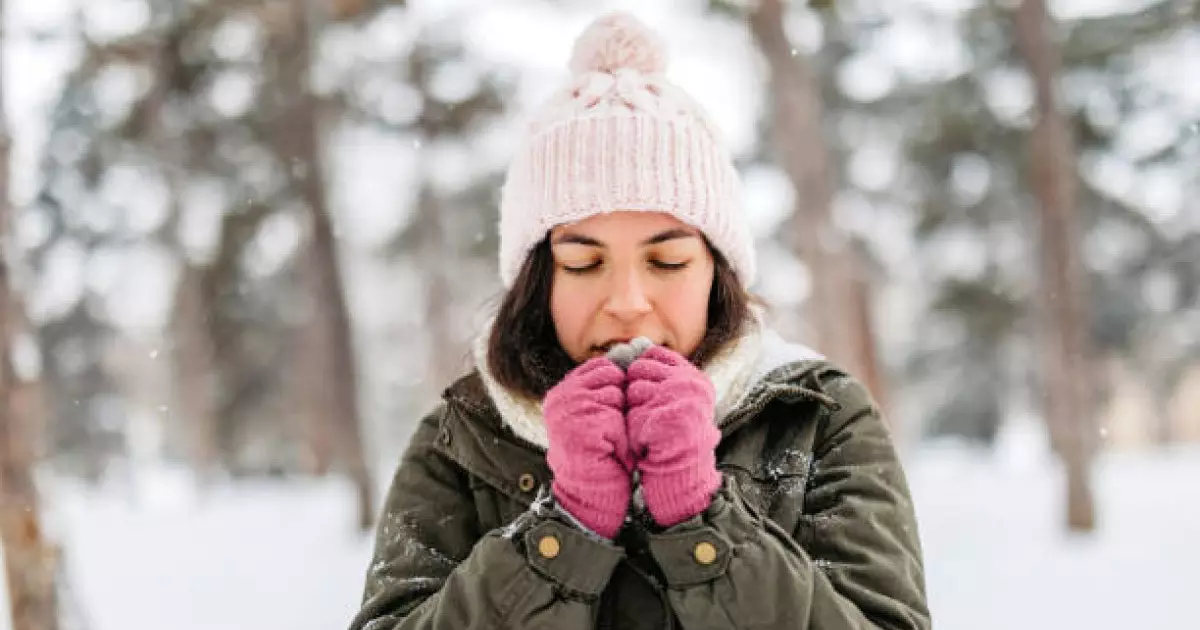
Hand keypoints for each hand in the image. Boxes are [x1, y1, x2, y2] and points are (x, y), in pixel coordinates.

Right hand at [543, 357, 632, 538]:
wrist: (592, 493)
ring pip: (616, 394)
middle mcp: (561, 397)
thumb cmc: (603, 453)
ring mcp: (568, 410)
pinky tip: (609, 451)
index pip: (602, 366)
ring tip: (609, 441)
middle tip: (610, 430)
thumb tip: (639, 345)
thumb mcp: (602, 413)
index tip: (617, 409)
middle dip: (620, 401)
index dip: (618, 385)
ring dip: (622, 419)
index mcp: (564, 391)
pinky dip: (620, 435)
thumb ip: (609, 385)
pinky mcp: (581, 426)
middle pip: (610, 375)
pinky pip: (615, 416)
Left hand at [626, 345, 720, 527]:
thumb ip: (660, 373)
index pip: (654, 354)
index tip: (647, 392)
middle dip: (636, 391)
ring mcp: (677, 400)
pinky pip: (631, 412)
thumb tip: (633, 343)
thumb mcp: (675, 399)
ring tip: (650, 428)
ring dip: (633, 410)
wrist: (683, 475)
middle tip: (651, 415)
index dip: (643, 371)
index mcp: (694, 378)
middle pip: (639, 369)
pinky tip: (648, 440)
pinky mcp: (661, 417)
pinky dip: (634, 428)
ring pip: (632, 390)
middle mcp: (690, 384)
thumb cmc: (673, 437)